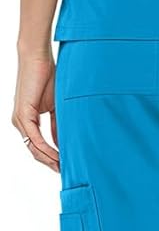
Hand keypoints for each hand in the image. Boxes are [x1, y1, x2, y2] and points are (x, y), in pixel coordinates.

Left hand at [12, 49, 59, 171]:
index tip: (64, 165)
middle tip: (65, 172)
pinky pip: (35, 138)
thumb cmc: (47, 77)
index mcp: (27, 121)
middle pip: (34, 151)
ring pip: (34, 148)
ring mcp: (20, 120)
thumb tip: (63, 144)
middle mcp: (20, 123)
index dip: (50, 158)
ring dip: (49, 159)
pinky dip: (46, 148)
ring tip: (63, 167)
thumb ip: (57, 126)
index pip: (37, 146)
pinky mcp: (23, 115)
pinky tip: (57, 156)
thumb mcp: (56, 107)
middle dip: (50, 163)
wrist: (37, 58)